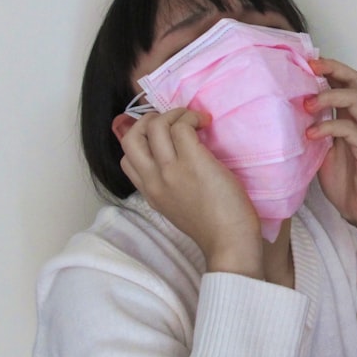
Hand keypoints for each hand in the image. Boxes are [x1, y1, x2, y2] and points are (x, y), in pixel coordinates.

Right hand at [119, 108, 262, 276]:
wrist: (229, 242)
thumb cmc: (213, 227)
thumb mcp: (178, 208)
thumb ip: (170, 187)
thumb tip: (175, 160)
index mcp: (150, 193)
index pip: (127, 158)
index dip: (141, 139)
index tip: (163, 135)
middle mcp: (154, 180)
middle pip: (131, 137)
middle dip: (148, 120)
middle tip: (173, 121)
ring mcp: (171, 171)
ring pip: (156, 125)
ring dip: (175, 114)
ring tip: (194, 119)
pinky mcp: (193, 162)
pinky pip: (181, 127)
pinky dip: (192, 118)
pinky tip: (205, 124)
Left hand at [304, 58, 356, 229]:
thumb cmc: (344, 180)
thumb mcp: (320, 150)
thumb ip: (311, 130)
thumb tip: (284, 114)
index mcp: (351, 117)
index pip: (344, 81)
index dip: (327, 67)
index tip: (304, 61)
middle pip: (354, 80)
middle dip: (332, 68)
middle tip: (309, 67)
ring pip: (356, 99)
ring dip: (329, 96)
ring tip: (306, 105)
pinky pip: (351, 130)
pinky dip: (329, 127)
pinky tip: (312, 134)